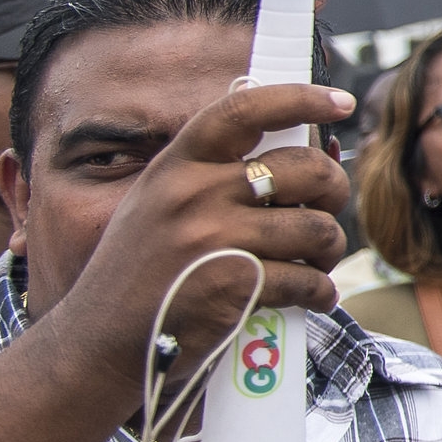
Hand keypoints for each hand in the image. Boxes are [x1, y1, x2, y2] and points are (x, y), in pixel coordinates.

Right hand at [40, 80, 352, 382]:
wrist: (100, 343)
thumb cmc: (142, 274)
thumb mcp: (157, 207)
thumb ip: (213, 177)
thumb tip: (308, 154)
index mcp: (176, 167)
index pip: (243, 110)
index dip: (300, 98)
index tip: (341, 102)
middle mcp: (195, 194)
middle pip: (307, 170)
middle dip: (334, 191)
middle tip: (328, 210)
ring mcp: (215, 239)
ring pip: (317, 228)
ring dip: (330, 249)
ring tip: (317, 262)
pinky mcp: (236, 285)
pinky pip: (308, 280)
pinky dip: (322, 292)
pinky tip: (316, 297)